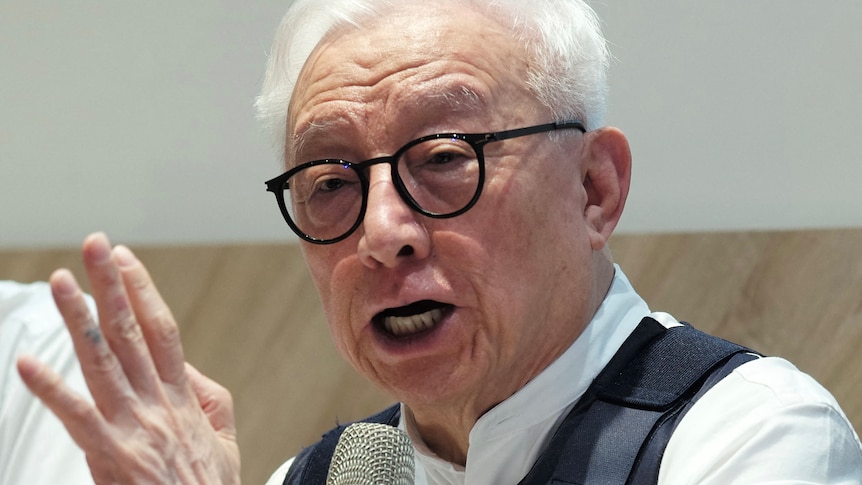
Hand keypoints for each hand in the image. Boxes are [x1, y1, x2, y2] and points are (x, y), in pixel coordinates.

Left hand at [16, 233, 240, 483]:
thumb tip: (182, 363)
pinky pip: (76, 416)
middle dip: (112, 286)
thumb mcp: (223, 437)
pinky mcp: (110, 454)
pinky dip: (51, 388)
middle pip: (132, 333)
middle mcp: (157, 403)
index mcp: (183, 397)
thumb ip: (206, 395)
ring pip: (103, 362)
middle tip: (95, 246)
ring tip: (59, 281)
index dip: (143, 291)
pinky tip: (27, 362)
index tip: (125, 259)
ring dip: (78, 319)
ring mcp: (133, 426)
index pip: (162, 330)